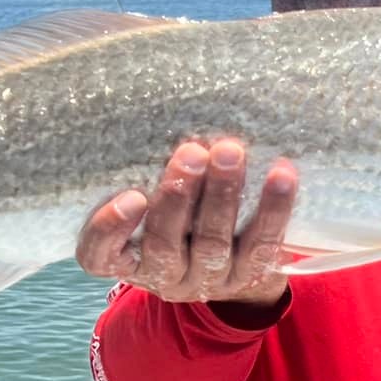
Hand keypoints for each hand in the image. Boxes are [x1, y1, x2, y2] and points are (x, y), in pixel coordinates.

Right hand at [76, 137, 296, 305]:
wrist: (235, 263)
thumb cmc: (178, 214)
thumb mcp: (149, 199)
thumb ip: (143, 169)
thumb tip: (153, 101)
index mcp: (126, 259)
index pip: (99, 255)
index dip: (110, 229)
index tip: (130, 196)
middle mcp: (164, 276)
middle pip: (164, 243)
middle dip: (178, 196)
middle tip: (192, 153)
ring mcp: (207, 279)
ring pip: (212, 243)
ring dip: (223, 195)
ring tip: (230, 152)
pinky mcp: (250, 275)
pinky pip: (262, 246)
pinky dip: (272, 211)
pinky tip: (280, 174)